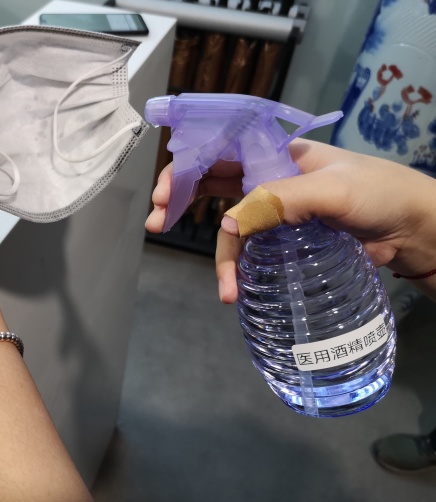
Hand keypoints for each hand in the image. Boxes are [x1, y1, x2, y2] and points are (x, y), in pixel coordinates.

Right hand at [146, 139, 435, 302]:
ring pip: (229, 221)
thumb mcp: (332, 190)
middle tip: (156, 221)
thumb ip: (280, 200)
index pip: (219, 150)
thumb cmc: (380, 195)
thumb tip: (228, 226)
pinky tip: (233, 287)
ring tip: (219, 286)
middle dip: (179, 199)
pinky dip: (237, 267)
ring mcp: (275, 209)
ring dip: (216, 250)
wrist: (416, 230)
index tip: (165, 192)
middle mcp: (269, 176)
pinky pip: (250, 248)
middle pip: (212, 182)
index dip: (186, 166)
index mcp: (276, 152)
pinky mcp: (284, 239)